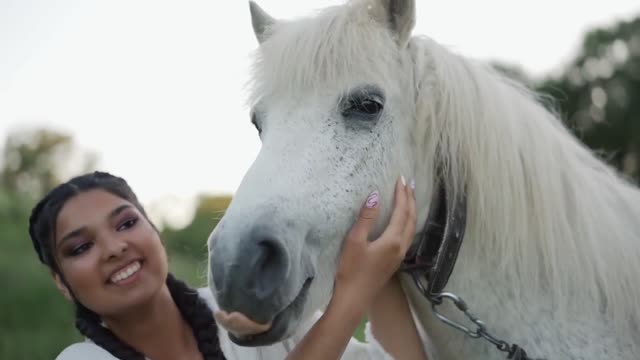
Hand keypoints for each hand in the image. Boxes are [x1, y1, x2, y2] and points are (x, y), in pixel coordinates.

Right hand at [333, 176, 416, 309]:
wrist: (354, 299)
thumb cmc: (351, 270)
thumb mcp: (354, 241)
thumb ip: (366, 217)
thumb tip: (375, 195)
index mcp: (393, 240)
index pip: (402, 211)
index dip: (402, 194)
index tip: (400, 178)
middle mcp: (401, 247)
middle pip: (411, 219)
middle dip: (411, 199)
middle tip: (408, 183)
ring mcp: (399, 256)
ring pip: (411, 228)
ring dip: (411, 211)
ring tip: (409, 197)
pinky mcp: (394, 261)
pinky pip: (407, 236)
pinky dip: (408, 222)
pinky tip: (402, 221)